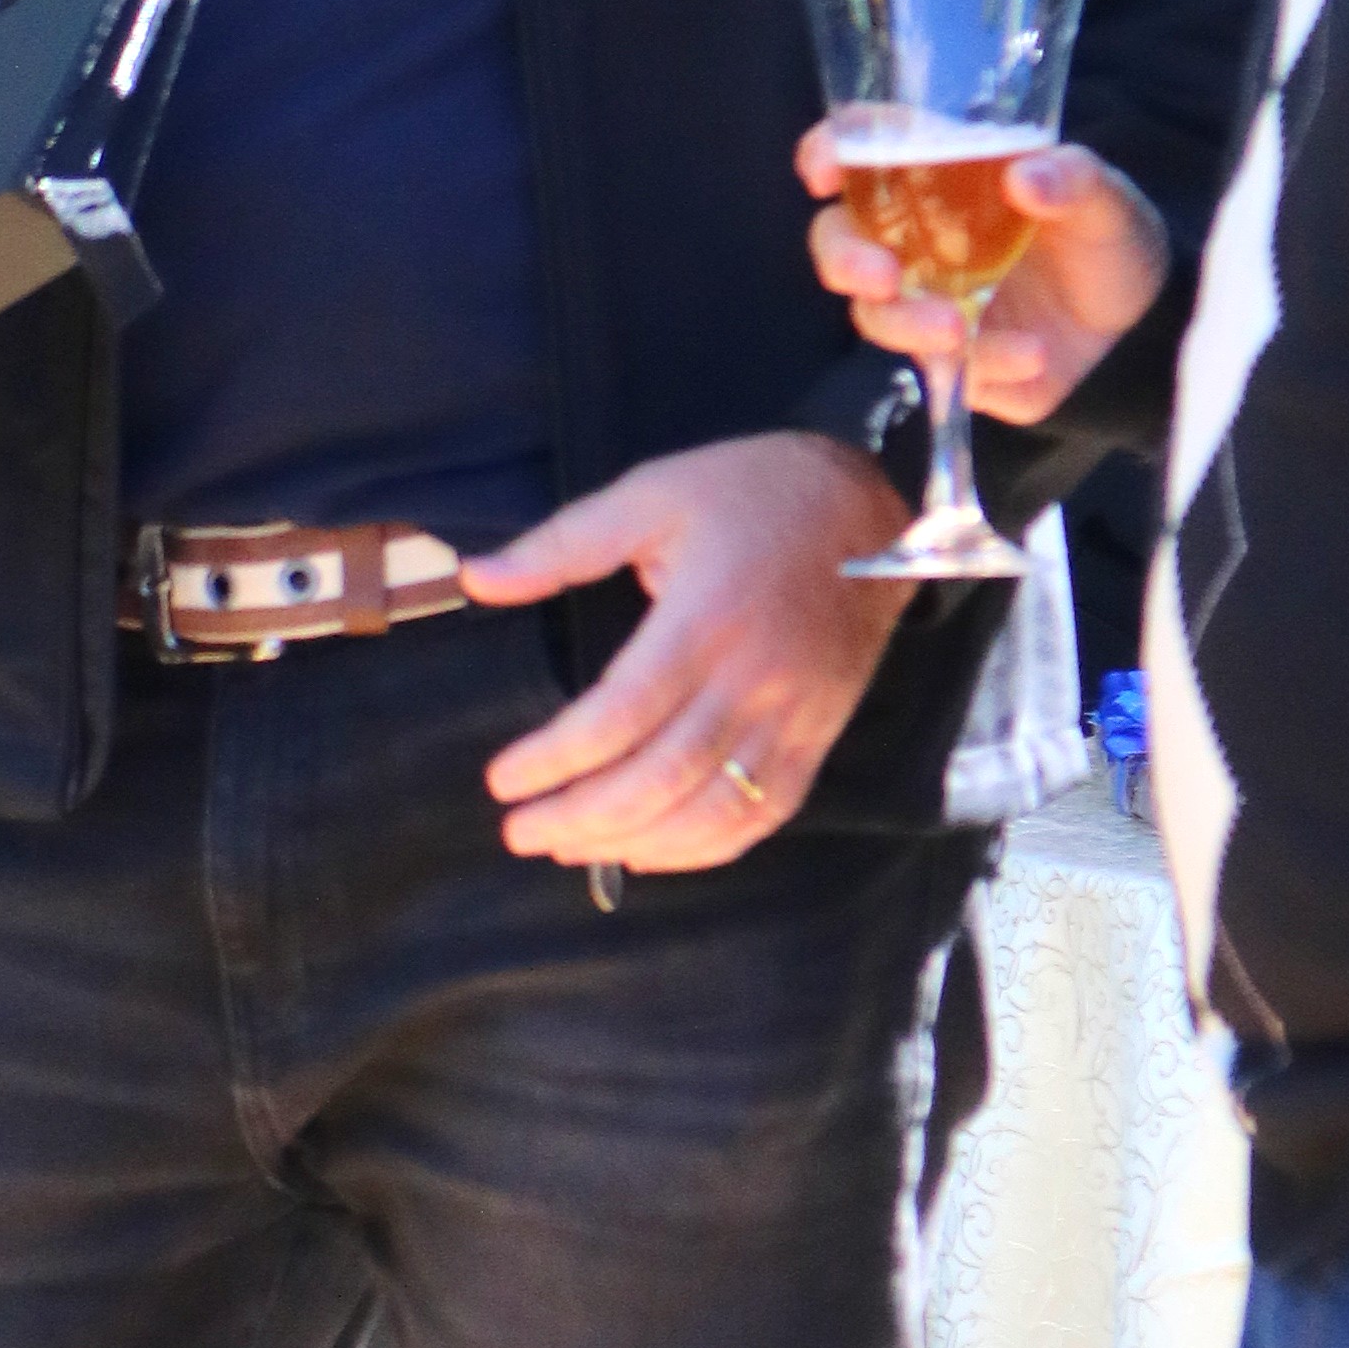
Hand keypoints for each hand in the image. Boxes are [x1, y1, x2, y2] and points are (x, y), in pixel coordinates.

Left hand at [465, 430, 912, 867]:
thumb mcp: (651, 494)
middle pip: (660, 778)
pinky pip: (761, 815)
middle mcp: (751, 681)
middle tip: (520, 832)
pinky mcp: (816, 738)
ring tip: (569, 849)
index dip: (555, 759)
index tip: (503, 780)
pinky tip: (648, 853)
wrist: (873, 508)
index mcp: (703, 619)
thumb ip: (559, 545)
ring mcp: (791, 718)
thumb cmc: (753, 493)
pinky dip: (702, 850)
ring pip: (710, 810)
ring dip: (634, 843)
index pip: (619, 716)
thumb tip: (474, 578)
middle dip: (580, 818)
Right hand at [798, 127, 1172, 424]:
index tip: (823, 170)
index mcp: (939, 177)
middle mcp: (915, 240)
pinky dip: (985, 364)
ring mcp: (927, 303)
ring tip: (959, 331)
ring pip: (875, 315)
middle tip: (880, 277)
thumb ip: (1072, 178)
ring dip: (906, 323)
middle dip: (845, 259)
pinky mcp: (953, 362)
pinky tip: (1031, 355)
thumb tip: (1024, 177)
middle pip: (839, 241)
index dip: (828, 152)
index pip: (860, 152)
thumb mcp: (1106, 198)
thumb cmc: (1107, 237)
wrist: (1139, 325)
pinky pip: (943, 370)